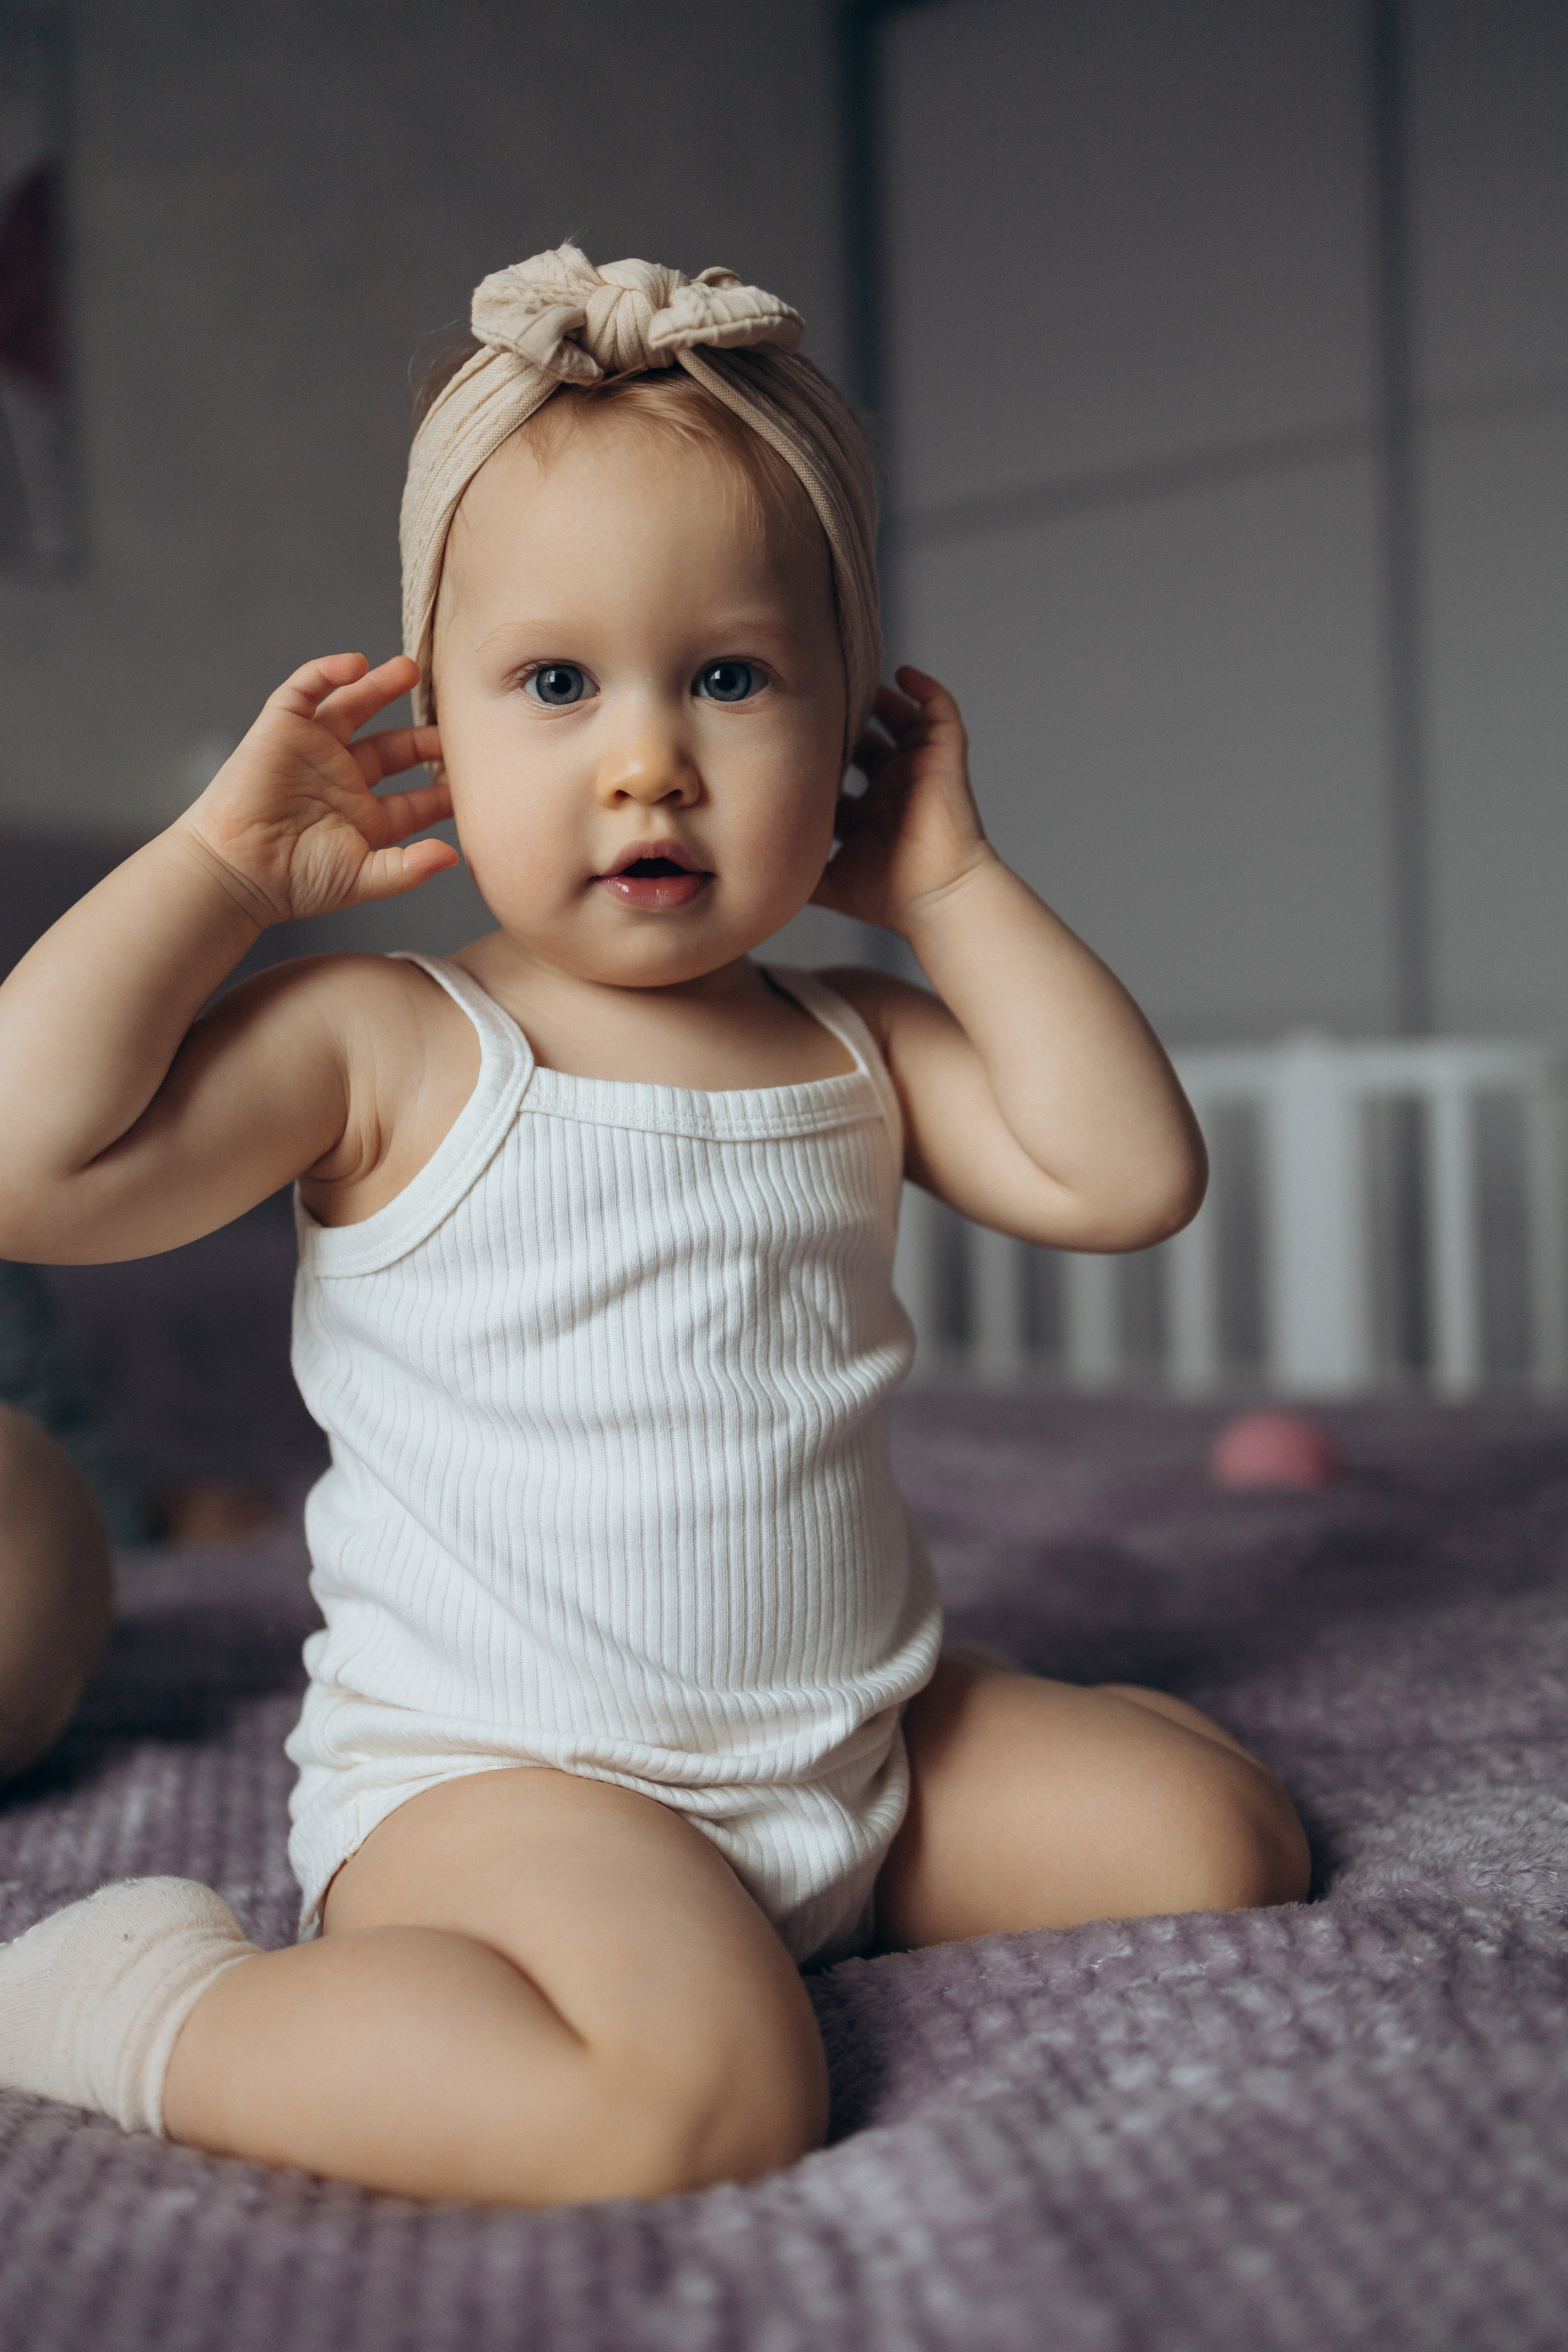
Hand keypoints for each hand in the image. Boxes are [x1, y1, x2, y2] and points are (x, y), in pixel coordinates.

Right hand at [175, 653, 456, 926]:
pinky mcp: (282, 728)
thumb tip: (454, 857)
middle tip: (456, 722)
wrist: (237, 871)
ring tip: (409, 669)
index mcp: (368, 818)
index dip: (446, 789)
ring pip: (354, 707)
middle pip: (393, 748)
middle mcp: (344, 780)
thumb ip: (410, 869)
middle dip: (423, 736)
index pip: (417, 799)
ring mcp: (314, 751)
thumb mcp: (362, 878)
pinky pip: (307, 689)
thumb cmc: (295, 882)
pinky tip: (356, 664)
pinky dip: (328, 672)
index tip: (481, 779)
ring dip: (380, 686)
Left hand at [811, 666, 994, 937]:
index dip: (816, 755)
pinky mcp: (945, 759)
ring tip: (851, 683)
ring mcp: (919, 770)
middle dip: (841, 723)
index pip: (838, 771)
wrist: (936, 900)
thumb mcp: (827, 882)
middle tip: (810, 704)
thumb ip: (794, 869)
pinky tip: (903, 674)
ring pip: (900, 718)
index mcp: (867, 811)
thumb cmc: (889, 896)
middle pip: (865, 740)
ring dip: (879, 699)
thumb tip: (751, 874)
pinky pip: (940, 711)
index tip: (785, 737)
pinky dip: (926, 689)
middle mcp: (893, 786)